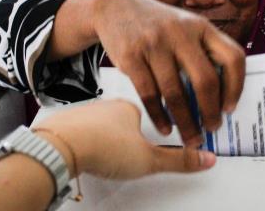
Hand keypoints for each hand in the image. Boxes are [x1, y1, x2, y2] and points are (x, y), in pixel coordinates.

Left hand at [35, 100, 214, 178]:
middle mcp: (106, 105)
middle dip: (126, 133)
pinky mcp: (66, 124)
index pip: (148, 109)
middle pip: (123, 117)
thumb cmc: (102, 145)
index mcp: (129, 106)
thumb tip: (205, 159)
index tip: (152, 138)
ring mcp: (85, 113)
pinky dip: (84, 140)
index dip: (152, 125)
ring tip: (106, 156)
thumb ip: (179, 160)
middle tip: (127, 153)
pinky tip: (86, 153)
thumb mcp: (149, 158)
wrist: (59, 146)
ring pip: (100, 123)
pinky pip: (79, 130)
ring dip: (104, 137)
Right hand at [51, 0, 244, 146]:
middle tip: (212, 128)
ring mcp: (155, 44)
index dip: (236, 86)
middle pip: (205, 79)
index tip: (230, 107)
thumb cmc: (158, 25)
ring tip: (191, 137)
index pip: (233, 57)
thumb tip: (221, 95)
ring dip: (186, 122)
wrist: (115, 8)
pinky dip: (159, 116)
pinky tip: (166, 128)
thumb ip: (203, 51)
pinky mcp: (131, 56)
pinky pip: (150, 94)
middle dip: (211, 111)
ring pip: (176, 93)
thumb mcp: (185, 27)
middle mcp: (181, 33)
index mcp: (201, 26)